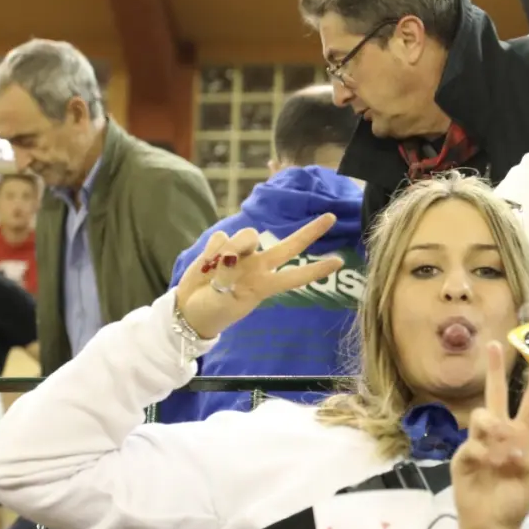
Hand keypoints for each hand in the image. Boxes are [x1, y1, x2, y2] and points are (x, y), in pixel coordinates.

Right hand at [174, 214, 342, 338]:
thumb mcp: (225, 300)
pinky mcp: (220, 246)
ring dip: (232, 247)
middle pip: (288, 246)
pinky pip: (219, 238)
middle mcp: (258, 266)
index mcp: (264, 285)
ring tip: (216, 268)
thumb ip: (229, 274)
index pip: (295, 276)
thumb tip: (229, 254)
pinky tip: (206, 264)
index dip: (316, 269)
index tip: (340, 262)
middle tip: (331, 218)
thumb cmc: (214, 310)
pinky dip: (210, 251)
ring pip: (246, 235)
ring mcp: (240, 255)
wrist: (189, 310)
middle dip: (309, 232)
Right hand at [451, 343, 528, 528]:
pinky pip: (473, 445)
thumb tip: (513, 443)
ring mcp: (479, 443)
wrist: (492, 524)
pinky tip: (488, 467)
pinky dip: (483, 454)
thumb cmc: (515, 501)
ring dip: (494, 427)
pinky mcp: (463, 456)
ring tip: (501, 450)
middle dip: (495, 370)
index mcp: (521, 437)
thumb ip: (527, 458)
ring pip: (483, 415)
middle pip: (496, 395)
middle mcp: (500, 434)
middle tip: (494, 345)